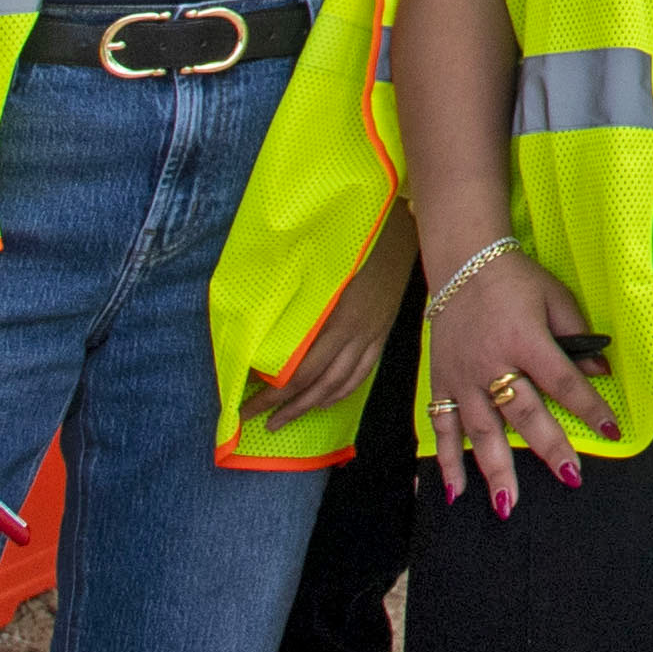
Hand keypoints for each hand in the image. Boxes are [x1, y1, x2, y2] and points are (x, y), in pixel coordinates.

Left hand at [250, 228, 410, 429]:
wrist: (406, 229)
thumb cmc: (358, 238)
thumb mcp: (321, 264)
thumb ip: (296, 294)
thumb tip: (259, 320)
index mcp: (337, 318)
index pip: (300, 370)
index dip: (272, 392)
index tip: (245, 404)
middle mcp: (356, 334)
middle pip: (318, 383)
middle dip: (286, 406)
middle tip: (260, 422)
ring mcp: (372, 335)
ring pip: (340, 384)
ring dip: (311, 406)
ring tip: (284, 419)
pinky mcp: (382, 333)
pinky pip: (362, 373)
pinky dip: (341, 392)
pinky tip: (325, 401)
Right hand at [424, 243, 622, 510]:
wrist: (463, 262)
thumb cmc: (516, 280)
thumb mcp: (555, 297)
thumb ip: (577, 336)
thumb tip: (600, 373)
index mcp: (526, 338)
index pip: (564, 379)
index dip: (589, 407)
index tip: (611, 432)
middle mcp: (493, 362)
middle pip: (524, 412)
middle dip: (548, 447)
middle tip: (569, 477)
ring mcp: (463, 376)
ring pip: (480, 430)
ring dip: (495, 469)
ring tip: (507, 505)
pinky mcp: (442, 381)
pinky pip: (442, 425)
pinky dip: (445, 460)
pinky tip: (455, 491)